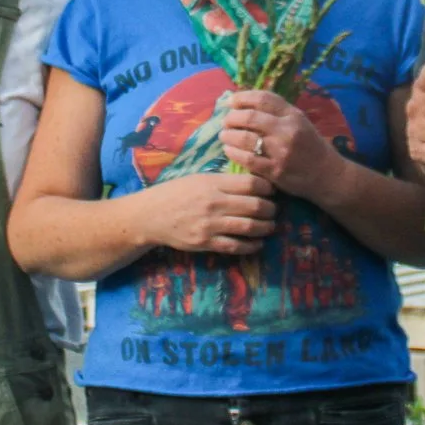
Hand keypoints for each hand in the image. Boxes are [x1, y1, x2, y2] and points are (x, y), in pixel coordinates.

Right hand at [143, 170, 278, 255]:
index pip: (251, 183)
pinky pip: (236, 246)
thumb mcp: (198, 178)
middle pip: (255, 206)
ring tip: (270, 226)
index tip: (272, 190)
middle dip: (271, 209)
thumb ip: (223, 181)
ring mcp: (211, 225)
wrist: (150, 216)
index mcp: (213, 183)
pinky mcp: (206, 243)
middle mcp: (214, 203)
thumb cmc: (175, 193)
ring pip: (250, 227)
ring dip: (266, 228)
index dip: (267, 187)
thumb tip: (251, 181)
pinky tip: (257, 243)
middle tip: (274, 210)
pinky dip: (252, 246)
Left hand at [221, 90, 344, 198]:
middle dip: (231, 118)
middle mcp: (287, 130)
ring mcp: (281, 151)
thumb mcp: (300, 122)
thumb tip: (246, 102)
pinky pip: (247, 159)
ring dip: (228, 135)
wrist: (327, 175)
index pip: (263, 98)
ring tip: (224, 136)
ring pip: (245, 138)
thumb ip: (277, 112)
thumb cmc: (311, 146)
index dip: (242, 97)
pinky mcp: (275, 170)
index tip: (231, 101)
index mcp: (293, 115)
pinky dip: (233, 153)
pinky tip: (229, 151)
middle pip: (250, 117)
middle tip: (225, 121)